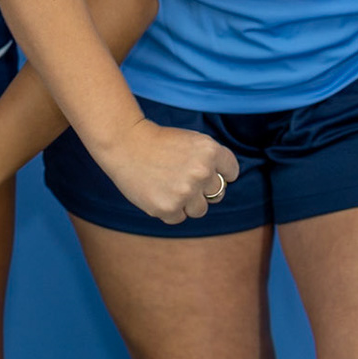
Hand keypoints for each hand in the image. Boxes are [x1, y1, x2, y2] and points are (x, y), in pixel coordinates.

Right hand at [94, 118, 239, 223]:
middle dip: (203, 189)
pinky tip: (158, 191)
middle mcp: (201, 172)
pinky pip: (179, 217)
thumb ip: (211, 161)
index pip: (231, 172)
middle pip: (217, 193)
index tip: (205, 170)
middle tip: (182, 177)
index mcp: (210, 151)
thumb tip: (223, 185)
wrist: (126, 143)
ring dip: (188, 202)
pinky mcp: (168, 208)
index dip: (219, 172)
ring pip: (200, 210)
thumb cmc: (160, 141)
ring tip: (169, 185)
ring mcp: (185, 192)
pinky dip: (170, 209)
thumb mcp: (193, 140)